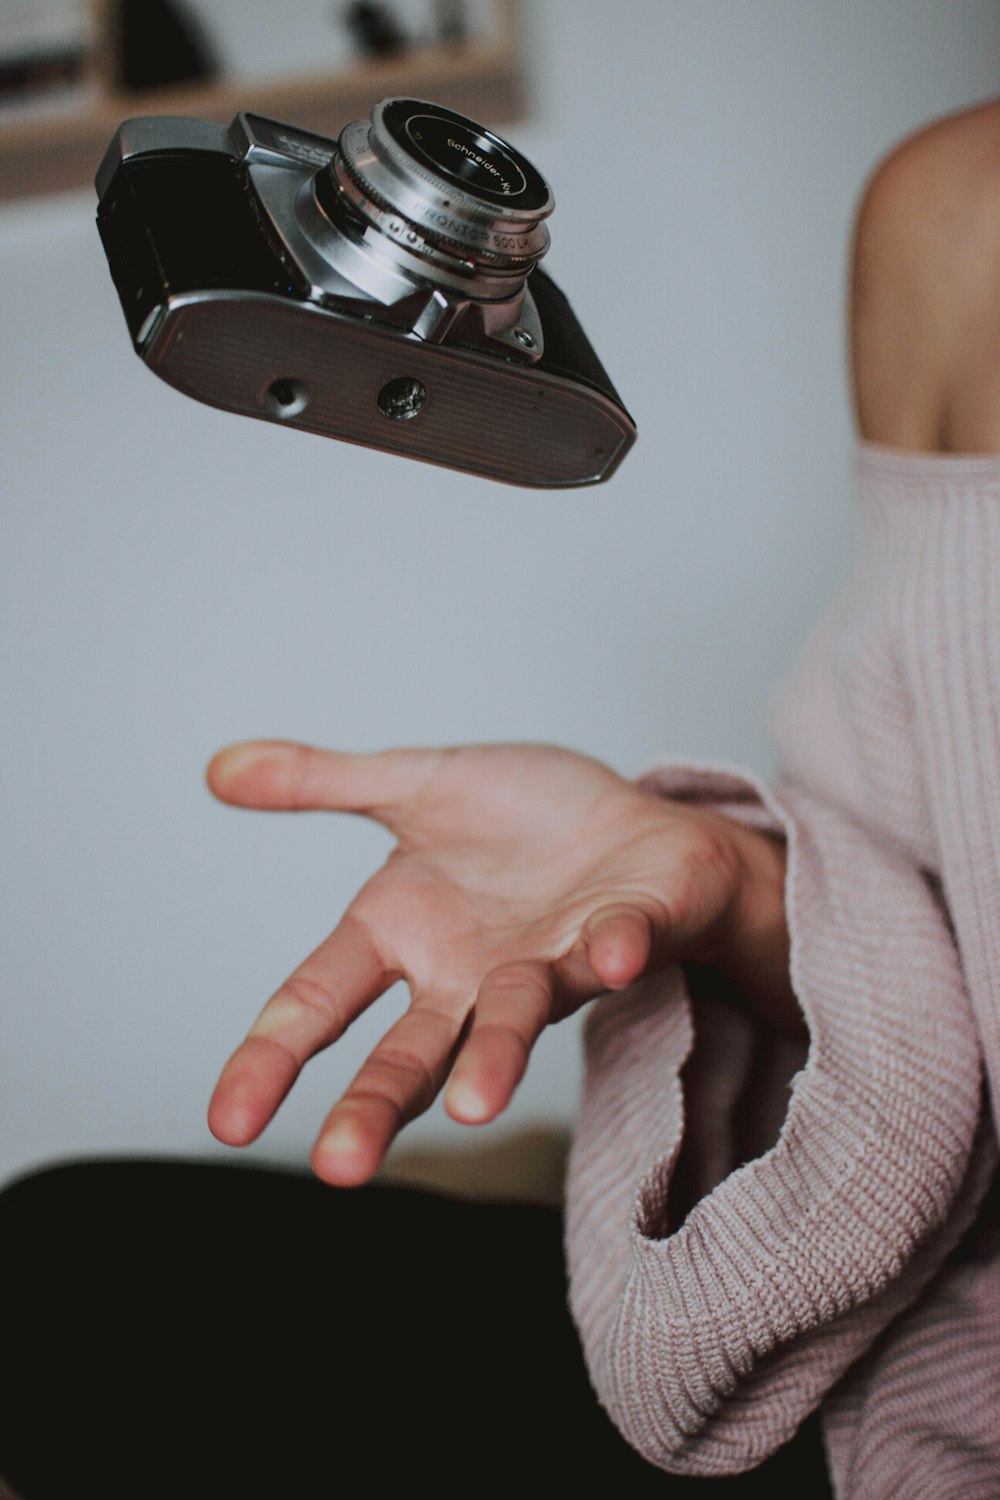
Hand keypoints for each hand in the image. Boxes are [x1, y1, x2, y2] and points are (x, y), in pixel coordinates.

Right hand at [206, 741, 792, 1185]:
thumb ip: (321, 782)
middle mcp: (469, 972)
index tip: (226, 1124)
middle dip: (375, 1105)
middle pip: (410, 1051)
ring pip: (515, 1016)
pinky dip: (613, 951)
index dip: (269, 1058)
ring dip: (494, 1058)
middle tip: (339, 1167)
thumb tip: (217, 766)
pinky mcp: (627, 930)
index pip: (316, 1003)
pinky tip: (608, 957)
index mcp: (402, 934)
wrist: (636, 817)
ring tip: (471, 1106)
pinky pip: (618, 945)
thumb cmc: (526, 818)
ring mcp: (549, 961)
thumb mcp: (414, 786)